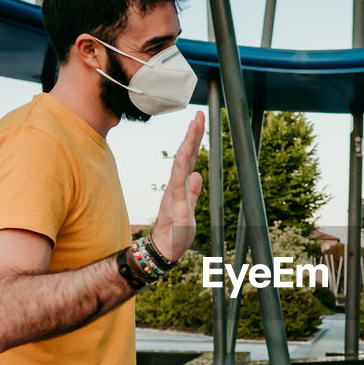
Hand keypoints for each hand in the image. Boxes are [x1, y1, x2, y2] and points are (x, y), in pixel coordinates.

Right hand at [150, 111, 204, 262]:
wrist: (164, 250)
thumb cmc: (176, 232)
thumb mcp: (190, 207)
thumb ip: (193, 191)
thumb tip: (198, 175)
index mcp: (180, 186)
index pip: (189, 158)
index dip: (194, 140)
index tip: (198, 122)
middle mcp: (176, 185)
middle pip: (185, 155)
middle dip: (192, 134)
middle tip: (199, 114)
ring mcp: (174, 193)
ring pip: (181, 163)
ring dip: (188, 144)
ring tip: (194, 125)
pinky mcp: (175, 204)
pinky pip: (177, 182)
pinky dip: (182, 167)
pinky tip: (186, 154)